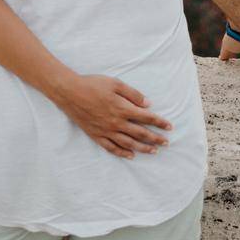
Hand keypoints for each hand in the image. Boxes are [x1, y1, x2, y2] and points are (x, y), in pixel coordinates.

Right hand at [51, 74, 172, 159]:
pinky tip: (131, 155)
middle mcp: (116, 123)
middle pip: (140, 134)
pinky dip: (122, 153)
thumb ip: (133, 94)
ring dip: (143, 148)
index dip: (159, 122)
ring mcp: (106, 131)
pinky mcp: (96, 135)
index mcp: (122, 109)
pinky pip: (112, 148)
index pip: (146, 118)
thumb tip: (148, 104)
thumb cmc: (93, 84)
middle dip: (155, 138)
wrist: (69, 92)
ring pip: (128, 144)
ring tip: (153, 151)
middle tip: (166, 143)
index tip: (169, 127)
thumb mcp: (115, 83)